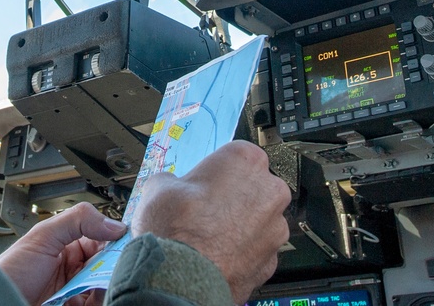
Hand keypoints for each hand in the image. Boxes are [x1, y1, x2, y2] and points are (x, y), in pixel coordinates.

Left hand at [0, 202, 127, 305]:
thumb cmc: (11, 271)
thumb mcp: (42, 236)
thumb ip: (77, 221)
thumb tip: (114, 224)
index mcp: (68, 245)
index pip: (102, 238)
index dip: (115, 239)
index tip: (127, 240)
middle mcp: (75, 268)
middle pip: (108, 264)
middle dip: (114, 264)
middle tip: (114, 265)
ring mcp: (76, 291)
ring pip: (106, 285)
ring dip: (108, 284)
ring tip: (97, 283)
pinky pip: (99, 304)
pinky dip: (100, 300)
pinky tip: (89, 298)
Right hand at [130, 140, 291, 303]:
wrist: (181, 280)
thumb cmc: (175, 230)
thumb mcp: (159, 185)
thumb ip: (176, 180)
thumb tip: (173, 186)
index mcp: (246, 161)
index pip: (238, 154)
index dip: (218, 169)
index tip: (205, 179)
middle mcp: (269, 192)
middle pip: (253, 186)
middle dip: (234, 195)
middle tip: (204, 206)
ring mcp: (274, 229)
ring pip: (259, 219)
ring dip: (240, 224)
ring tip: (208, 234)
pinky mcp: (272, 261)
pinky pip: (257, 248)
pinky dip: (241, 250)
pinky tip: (216, 253)